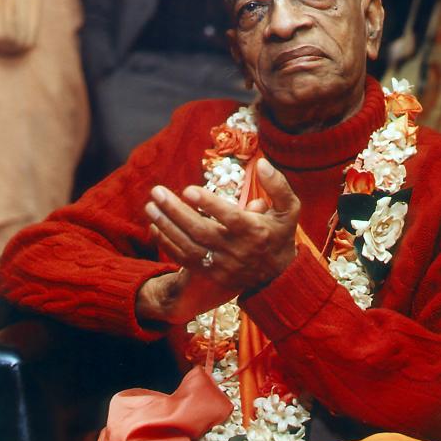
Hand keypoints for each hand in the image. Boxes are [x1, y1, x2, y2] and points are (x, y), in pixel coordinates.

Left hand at [142, 158, 299, 317]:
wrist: (278, 276)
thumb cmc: (281, 235)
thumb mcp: (290, 209)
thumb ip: (278, 186)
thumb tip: (262, 163)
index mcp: (255, 231)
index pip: (229, 218)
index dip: (208, 204)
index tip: (188, 189)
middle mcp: (237, 250)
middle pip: (201, 231)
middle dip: (176, 211)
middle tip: (156, 192)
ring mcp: (223, 265)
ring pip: (189, 246)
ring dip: (167, 226)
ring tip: (150, 206)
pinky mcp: (212, 275)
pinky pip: (185, 260)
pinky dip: (168, 244)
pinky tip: (155, 227)